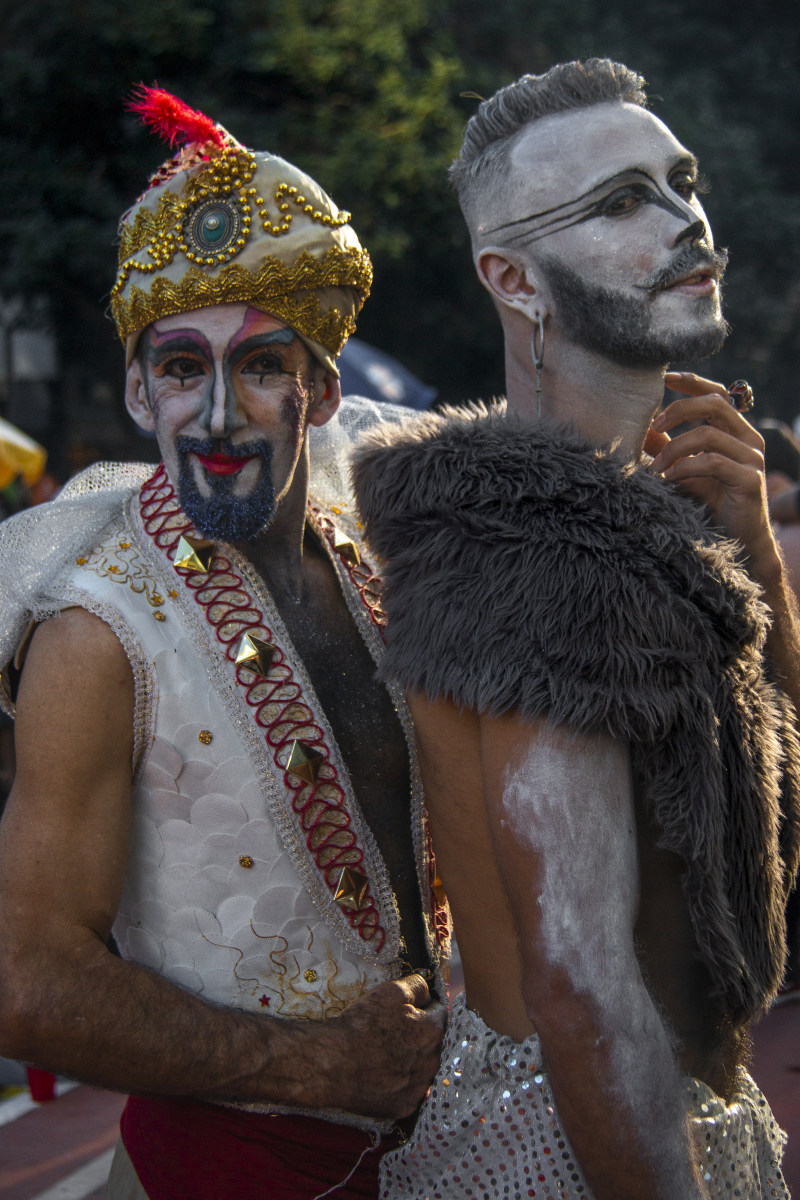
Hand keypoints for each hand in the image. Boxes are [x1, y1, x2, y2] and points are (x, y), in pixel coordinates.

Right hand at [318, 974, 446, 1118]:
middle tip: (391, 1034)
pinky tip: (381, 1076)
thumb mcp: (390, 991)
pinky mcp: (405, 1106)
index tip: (402, 1013)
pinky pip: (408, 1091)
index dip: (419, 1010)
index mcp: (433, 1031)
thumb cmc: (362, 1025)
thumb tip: (427, 993)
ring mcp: (419, 1087)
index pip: (438, 1014)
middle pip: (432, 1044)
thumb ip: (417, 986)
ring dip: (411, 1061)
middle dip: (418, 1037)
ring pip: (422, 1069)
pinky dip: (399, 1084)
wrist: (333, 1063)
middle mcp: (432, 1061)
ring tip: (384, 1056)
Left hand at [647, 371, 778, 578]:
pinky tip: (670, 480)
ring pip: (709, 434)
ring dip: (674, 448)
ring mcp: (753, 458)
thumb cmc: (709, 503)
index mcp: (734, 431)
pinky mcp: (751, 479)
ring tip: (656, 467)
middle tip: (654, 425)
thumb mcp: (681, 469)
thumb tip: (637, 426)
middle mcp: (748, 438)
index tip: (663, 377)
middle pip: (715, 404)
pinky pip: (713, 463)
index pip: (716, 394)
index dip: (692, 382)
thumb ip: (665, 446)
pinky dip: (685, 468)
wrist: (737, 541)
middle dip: (679, 409)